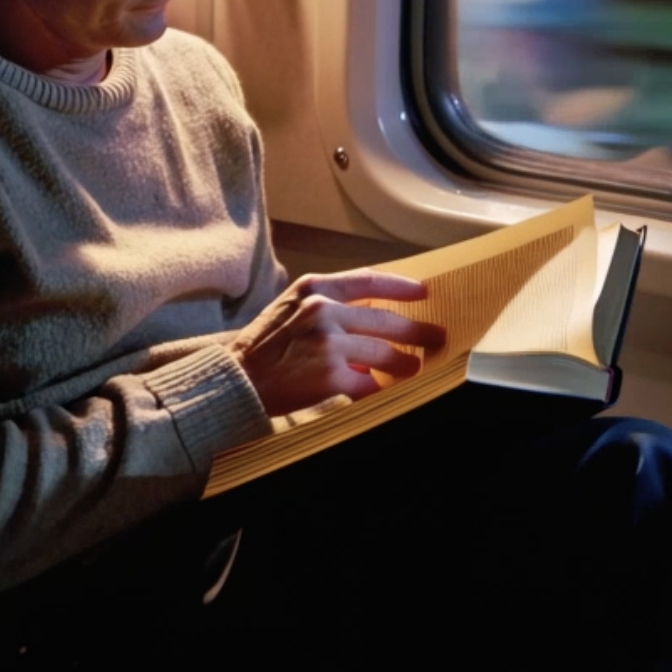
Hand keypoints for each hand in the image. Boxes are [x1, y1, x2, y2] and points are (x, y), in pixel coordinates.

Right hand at [231, 272, 445, 417]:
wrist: (237, 378)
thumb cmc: (265, 345)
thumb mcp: (291, 307)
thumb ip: (329, 306)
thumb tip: (373, 319)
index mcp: (314, 288)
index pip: (369, 280)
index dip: (401, 285)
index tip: (423, 291)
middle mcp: (322, 310)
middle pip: (385, 319)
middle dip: (416, 331)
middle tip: (435, 336)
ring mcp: (327, 343)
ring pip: (383, 352)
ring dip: (404, 363)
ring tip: (413, 368)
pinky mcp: (329, 376)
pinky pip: (368, 383)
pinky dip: (378, 389)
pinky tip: (384, 391)